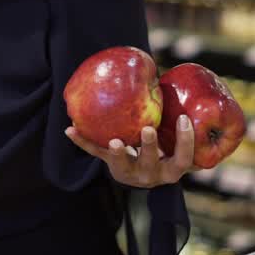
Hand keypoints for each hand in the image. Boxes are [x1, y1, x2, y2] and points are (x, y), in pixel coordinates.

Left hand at [65, 114, 194, 188]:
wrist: (146, 171)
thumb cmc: (168, 146)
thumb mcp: (178, 139)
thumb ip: (181, 118)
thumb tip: (177, 79)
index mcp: (172, 169)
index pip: (183, 158)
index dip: (185, 141)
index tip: (183, 119)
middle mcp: (152, 174)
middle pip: (152, 163)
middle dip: (150, 148)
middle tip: (148, 130)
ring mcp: (130, 172)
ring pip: (122, 165)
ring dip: (118, 153)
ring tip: (115, 141)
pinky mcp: (111, 165)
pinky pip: (96, 153)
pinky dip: (83, 141)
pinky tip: (69, 129)